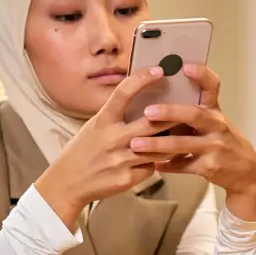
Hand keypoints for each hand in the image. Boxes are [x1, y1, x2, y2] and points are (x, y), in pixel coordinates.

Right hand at [35, 67, 180, 228]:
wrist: (67, 183)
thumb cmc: (82, 151)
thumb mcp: (94, 127)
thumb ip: (116, 116)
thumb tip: (143, 102)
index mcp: (103, 121)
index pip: (123, 93)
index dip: (142, 79)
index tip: (159, 70)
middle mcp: (113, 138)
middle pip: (152, 122)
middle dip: (172, 115)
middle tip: (188, 108)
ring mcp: (121, 160)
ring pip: (159, 148)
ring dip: (171, 142)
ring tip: (181, 135)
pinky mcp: (127, 178)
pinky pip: (150, 168)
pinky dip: (153, 164)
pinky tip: (152, 162)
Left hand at [128, 64, 255, 221]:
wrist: (244, 171)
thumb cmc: (221, 141)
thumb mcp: (213, 122)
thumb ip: (192, 111)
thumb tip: (158, 96)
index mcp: (215, 111)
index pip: (212, 87)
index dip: (201, 75)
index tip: (185, 66)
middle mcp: (217, 125)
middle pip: (194, 115)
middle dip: (169, 112)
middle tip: (147, 112)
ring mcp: (215, 147)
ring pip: (183, 144)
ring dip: (158, 144)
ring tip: (136, 144)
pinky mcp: (210, 167)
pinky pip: (184, 165)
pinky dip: (167, 165)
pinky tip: (152, 164)